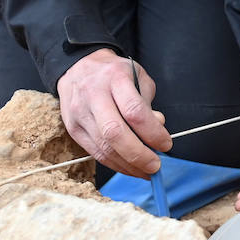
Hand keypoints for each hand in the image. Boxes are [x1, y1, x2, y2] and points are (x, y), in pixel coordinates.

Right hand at [58, 48, 169, 176]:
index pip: (134, 111)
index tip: (166, 144)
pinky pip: (94, 152)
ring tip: (146, 171)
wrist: (79, 67)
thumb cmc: (115, 74)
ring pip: (103, 147)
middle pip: (115, 133)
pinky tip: (129, 168)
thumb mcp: (138, 76)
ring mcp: (80, 113)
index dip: (152, 132)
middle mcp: (94, 95)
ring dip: (128, 165)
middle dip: (138, 155)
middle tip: (155, 166)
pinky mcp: (72, 128)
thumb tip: (158, 128)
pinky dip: (115, 164)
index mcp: (115, 78)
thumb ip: (148, 103)